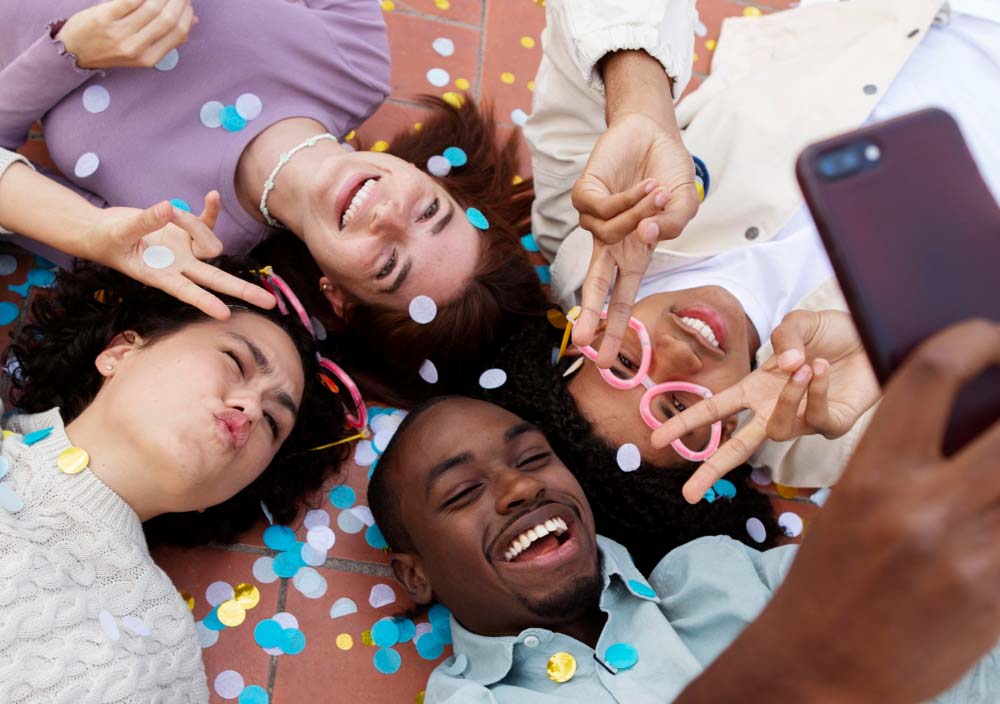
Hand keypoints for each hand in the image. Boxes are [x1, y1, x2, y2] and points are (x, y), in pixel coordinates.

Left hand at [57, 0, 195, 69]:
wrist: (74, 51)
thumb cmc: (110, 50)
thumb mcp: (140, 53)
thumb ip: (165, 39)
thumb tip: (193, 21)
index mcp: (148, 58)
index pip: (178, 33)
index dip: (186, 13)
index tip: (187, 2)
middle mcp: (135, 47)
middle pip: (167, 19)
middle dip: (178, 0)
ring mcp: (119, 33)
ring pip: (150, 7)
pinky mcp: (103, 17)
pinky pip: (129, 0)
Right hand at [86, 193, 275, 318]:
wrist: (105, 232)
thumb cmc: (107, 239)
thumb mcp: (120, 232)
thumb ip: (144, 222)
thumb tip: (168, 208)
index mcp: (160, 276)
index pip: (187, 291)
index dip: (204, 302)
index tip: (224, 315)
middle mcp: (180, 267)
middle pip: (217, 281)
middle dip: (243, 291)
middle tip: (270, 304)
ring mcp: (186, 251)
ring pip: (209, 242)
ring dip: (194, 224)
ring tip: (167, 211)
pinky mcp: (187, 232)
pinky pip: (208, 222)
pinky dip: (211, 210)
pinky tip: (212, 196)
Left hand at [570, 51, 699, 365]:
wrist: (654, 131)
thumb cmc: (669, 172)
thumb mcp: (685, 205)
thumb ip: (673, 228)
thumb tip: (646, 237)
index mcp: (633, 252)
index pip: (621, 298)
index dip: (614, 329)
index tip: (605, 363)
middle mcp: (611, 241)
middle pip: (596, 285)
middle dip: (591, 315)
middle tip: (584, 346)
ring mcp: (595, 219)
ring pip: (611, 233)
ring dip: (639, 213)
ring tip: (657, 191)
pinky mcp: (585, 196)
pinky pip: (604, 208)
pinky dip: (628, 199)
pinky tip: (644, 186)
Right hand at [651, 310, 880, 502]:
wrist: (877, 336)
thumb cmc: (835, 333)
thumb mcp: (799, 324)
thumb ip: (784, 339)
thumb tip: (784, 366)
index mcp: (756, 389)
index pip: (715, 410)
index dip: (686, 424)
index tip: (657, 438)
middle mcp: (773, 409)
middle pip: (736, 448)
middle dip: (711, 469)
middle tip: (689, 494)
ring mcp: (802, 421)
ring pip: (778, 429)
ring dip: (787, 398)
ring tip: (804, 364)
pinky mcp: (831, 425)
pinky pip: (816, 418)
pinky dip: (815, 390)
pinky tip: (821, 367)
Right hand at [678, 320, 999, 703]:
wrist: (821, 673)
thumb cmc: (830, 583)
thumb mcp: (852, 506)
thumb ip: (913, 458)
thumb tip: (982, 410)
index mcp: (873, 476)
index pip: (932, 373)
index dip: (973, 338)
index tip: (987, 332)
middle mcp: (927, 509)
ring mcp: (974, 558)